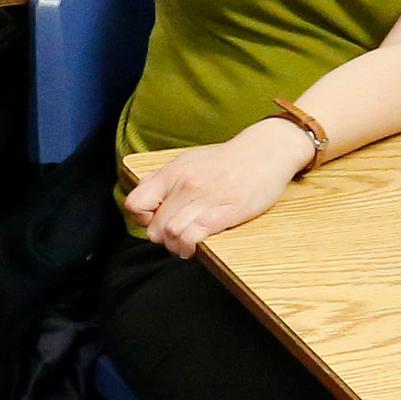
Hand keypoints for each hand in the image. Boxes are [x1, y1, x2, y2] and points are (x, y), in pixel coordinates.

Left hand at [123, 118, 317, 257]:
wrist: (265, 151)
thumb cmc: (227, 160)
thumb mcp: (188, 161)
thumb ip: (164, 180)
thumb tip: (143, 201)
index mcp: (172, 172)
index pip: (135, 204)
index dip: (142, 218)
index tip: (155, 220)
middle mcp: (185, 185)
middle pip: (154, 227)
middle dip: (161, 239)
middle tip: (173, 239)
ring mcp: (205, 198)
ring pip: (171, 233)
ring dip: (174, 247)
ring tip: (183, 246)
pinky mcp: (226, 211)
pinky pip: (194, 235)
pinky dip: (189, 247)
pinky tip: (194, 248)